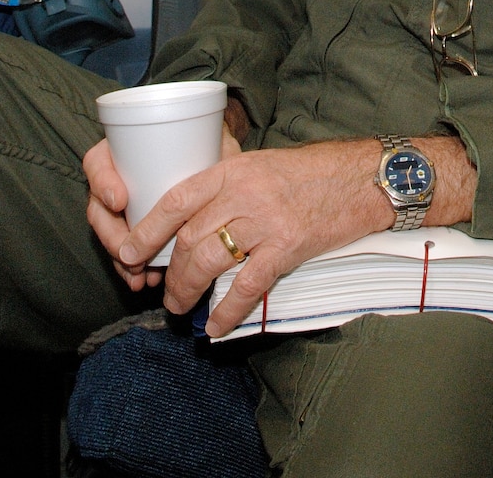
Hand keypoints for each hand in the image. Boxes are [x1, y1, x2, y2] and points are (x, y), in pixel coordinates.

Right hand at [84, 105, 245, 291]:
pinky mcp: (133, 228)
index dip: (103, 182)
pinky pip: (124, 249)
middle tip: (128, 254)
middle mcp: (117, 178)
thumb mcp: (210, 141)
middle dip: (112, 237)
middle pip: (99, 207)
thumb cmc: (208, 146)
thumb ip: (214, 146)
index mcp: (124, 150)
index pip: (99, 162)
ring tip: (138, 274)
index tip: (120, 201)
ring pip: (109, 234)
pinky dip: (130, 266)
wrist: (210, 160)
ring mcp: (123, 206)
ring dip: (121, 258)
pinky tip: (142, 279)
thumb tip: (226, 154)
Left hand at [131, 134, 476, 338]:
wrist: (365, 178)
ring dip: (188, 290)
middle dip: (168, 271)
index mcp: (234, 169)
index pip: (176, 199)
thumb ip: (229, 185)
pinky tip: (216, 327)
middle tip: (160, 290)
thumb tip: (195, 216)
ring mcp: (267, 221)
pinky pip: (247, 286)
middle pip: (189, 238)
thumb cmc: (315, 171)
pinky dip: (227, 311)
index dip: (147, 229)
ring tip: (180, 307)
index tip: (127, 250)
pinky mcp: (289, 247)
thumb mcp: (264, 164)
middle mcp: (245, 193)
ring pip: (210, 261)